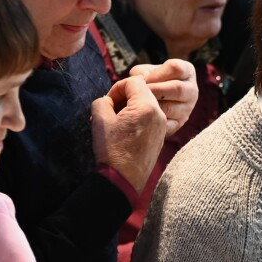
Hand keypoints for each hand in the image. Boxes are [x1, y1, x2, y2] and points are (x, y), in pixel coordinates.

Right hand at [90, 75, 167, 192]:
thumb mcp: (99, 120)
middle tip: (109, 111)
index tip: (107, 101)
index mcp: (147, 106)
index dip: (117, 87)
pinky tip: (124, 131)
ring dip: (130, 108)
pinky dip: (137, 119)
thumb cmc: (112, 150)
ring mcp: (162, 126)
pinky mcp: (161, 137)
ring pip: (146, 105)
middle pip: (143, 92)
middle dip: (124, 97)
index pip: (134, 81)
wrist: (124, 180)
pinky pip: (150, 119)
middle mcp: (159, 114)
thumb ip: (102, 101)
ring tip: (115, 122)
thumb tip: (108, 100)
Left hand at [129, 59, 197, 134]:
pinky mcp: (180, 122)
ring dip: (153, 106)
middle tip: (141, 94)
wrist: (152, 100)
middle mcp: (191, 89)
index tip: (145, 80)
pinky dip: (154, 120)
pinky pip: (167, 123)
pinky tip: (145, 116)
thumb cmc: (149, 81)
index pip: (177, 68)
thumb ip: (141, 73)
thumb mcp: (145, 71)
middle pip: (178, 88)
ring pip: (171, 107)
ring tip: (141, 105)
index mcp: (187, 71)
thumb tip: (139, 81)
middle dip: (156, 91)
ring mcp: (188, 107)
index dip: (158, 74)